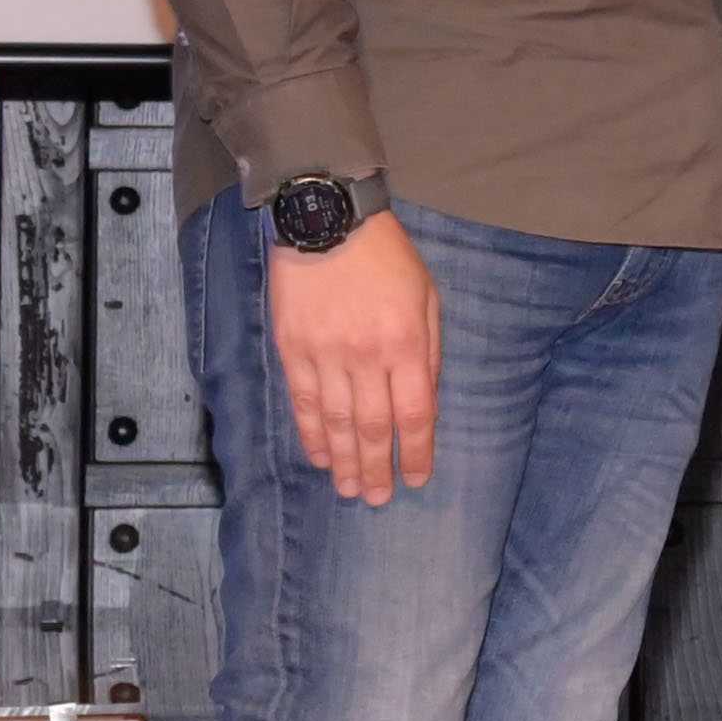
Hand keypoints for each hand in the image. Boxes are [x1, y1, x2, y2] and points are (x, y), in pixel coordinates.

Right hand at [270, 211, 440, 504]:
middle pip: (373, 427)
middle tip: (376, 500)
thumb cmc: (387, 258)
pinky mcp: (292, 349)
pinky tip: (320, 457)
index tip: (416, 479)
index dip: (416, 452)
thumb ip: (429, 351)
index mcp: (406, 343)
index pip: (415, 413)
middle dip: (377, 469)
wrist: (328, 221)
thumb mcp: (427, 297)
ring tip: (349, 489)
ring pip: (336, 422)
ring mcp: (325, 354)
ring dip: (344, 461)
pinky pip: (302, 403)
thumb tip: (424, 401)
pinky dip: (311, 434)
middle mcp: (366, 356)